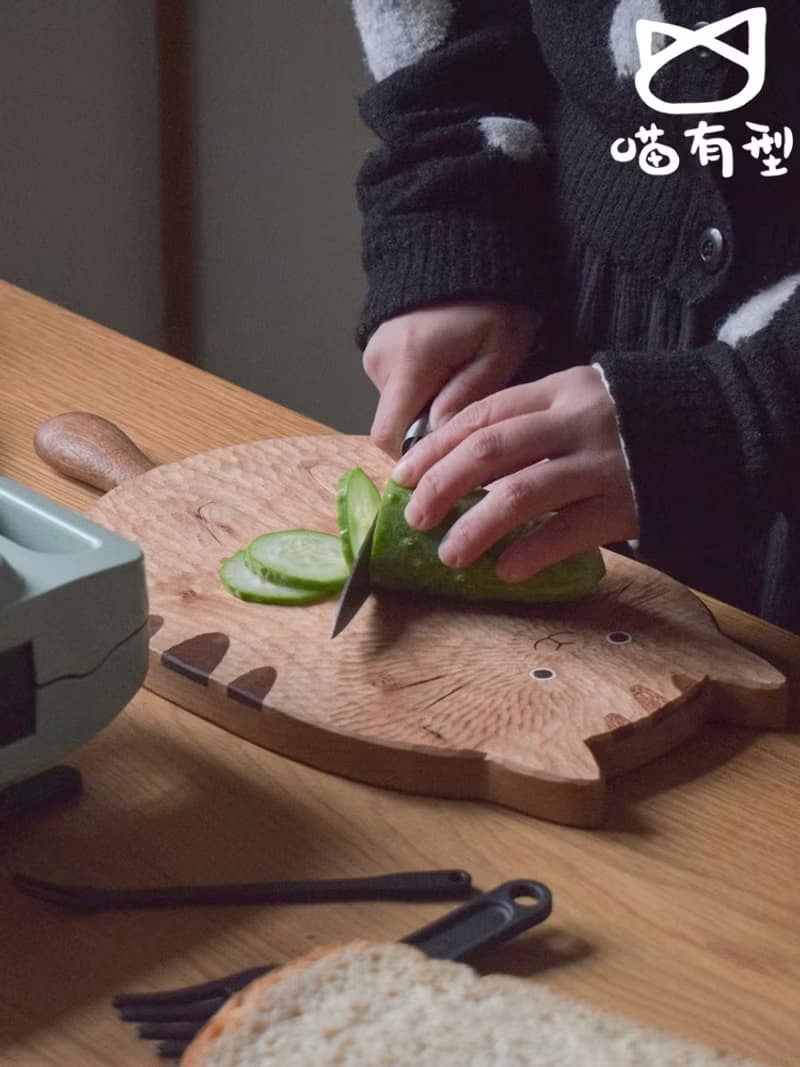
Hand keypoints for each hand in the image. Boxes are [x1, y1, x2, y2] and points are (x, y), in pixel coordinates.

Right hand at [362, 302, 539, 457]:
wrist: (464, 249)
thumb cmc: (493, 301)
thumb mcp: (500, 350)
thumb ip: (469, 397)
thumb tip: (440, 437)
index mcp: (411, 361)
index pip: (389, 435)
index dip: (414, 457)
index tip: (446, 460)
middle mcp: (382, 360)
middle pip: (392, 424)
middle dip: (424, 433)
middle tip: (464, 420)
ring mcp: (374, 352)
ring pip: (395, 407)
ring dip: (423, 410)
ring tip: (459, 385)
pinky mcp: (376, 348)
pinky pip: (395, 387)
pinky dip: (418, 390)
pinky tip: (445, 371)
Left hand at [390, 365, 639, 580]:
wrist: (713, 427)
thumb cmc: (628, 419)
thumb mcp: (577, 401)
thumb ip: (528, 421)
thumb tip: (457, 464)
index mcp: (557, 391)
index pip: (482, 415)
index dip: (436, 447)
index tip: (403, 476)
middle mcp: (575, 422)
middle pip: (491, 450)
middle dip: (442, 485)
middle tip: (415, 518)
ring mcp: (601, 464)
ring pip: (522, 494)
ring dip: (476, 526)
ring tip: (450, 554)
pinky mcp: (625, 505)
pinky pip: (568, 533)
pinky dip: (531, 554)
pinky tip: (505, 571)